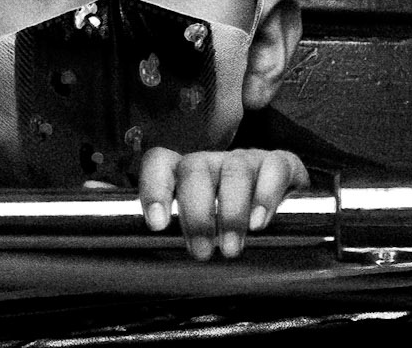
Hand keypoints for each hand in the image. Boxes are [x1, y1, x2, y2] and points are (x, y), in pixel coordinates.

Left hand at [138, 145, 309, 260]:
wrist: (288, 219)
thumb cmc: (231, 230)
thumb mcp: (199, 232)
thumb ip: (171, 230)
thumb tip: (124, 228)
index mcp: (187, 176)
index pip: (161, 163)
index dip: (155, 188)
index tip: (158, 224)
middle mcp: (214, 163)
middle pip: (195, 168)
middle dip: (196, 212)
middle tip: (202, 251)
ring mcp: (248, 160)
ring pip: (234, 169)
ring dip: (231, 210)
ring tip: (231, 248)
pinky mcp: (282, 164)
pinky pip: (275, 165)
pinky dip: (267, 194)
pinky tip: (260, 222)